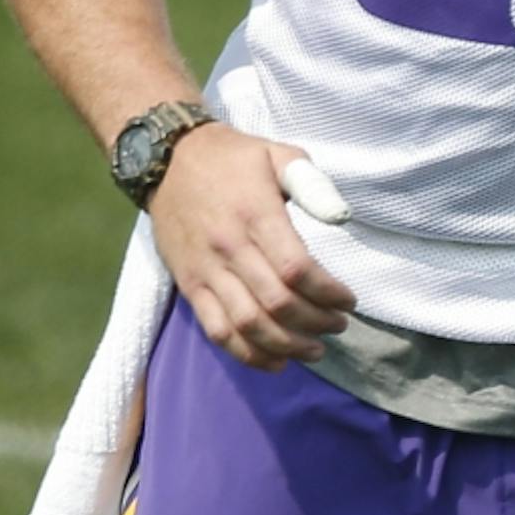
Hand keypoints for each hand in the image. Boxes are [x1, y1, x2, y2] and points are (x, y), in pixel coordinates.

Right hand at [147, 125, 357, 370]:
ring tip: (315, 349)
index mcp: (256, 215)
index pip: (296, 270)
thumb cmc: (232, 159)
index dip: (328, 293)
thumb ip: (311, 183)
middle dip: (316, 323)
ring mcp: (207, 271)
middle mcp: (229, 247)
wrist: (165, 160)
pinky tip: (276, 361)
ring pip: (248, 324)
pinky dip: (248, 354)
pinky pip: (217, 331)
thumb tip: (340, 217)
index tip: (349, 300)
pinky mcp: (190, 286)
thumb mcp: (276, 154)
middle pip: (277, 303)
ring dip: (288, 345)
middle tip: (338, 325)